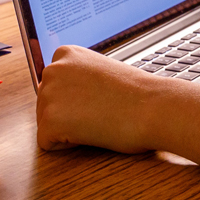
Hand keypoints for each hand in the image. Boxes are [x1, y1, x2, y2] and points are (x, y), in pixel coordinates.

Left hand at [36, 44, 166, 153]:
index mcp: (67, 54)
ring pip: (46, 123)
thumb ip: (79, 76)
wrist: (153, 108)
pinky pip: (48, 143)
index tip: (99, 96)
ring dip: (68, 128)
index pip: (55, 84)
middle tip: (101, 109)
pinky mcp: (49, 122)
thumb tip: (65, 94)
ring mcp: (49, 95)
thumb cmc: (137, 93)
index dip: (76, 97)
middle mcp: (53, 69)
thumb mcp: (103, 71)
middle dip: (68, 113)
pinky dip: (67, 146)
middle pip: (47, 104)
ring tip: (98, 118)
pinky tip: (91, 132)